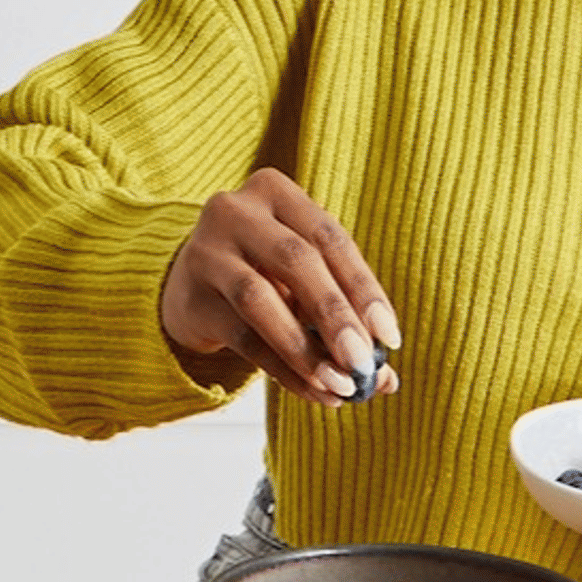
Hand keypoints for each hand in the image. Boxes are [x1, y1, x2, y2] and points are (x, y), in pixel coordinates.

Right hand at [161, 169, 401, 405]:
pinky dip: (282, 369)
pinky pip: (242, 337)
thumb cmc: (267, 273)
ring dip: (305, 348)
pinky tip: (311, 390)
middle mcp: (236, 211)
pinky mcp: (191, 297)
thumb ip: (346, 315)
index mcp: (275, 191)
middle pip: (295, 260)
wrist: (192, 285)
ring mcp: (206, 251)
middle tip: (363, 363)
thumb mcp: (305, 279)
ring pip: (259, 299)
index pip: (330, 237)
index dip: (364, 287)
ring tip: (339, 385)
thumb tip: (385, 379)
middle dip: (335, 315)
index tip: (389, 337)